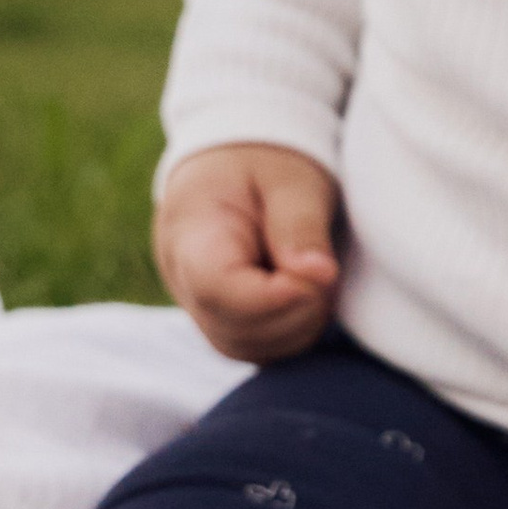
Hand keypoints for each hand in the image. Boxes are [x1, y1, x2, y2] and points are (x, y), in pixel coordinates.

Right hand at [154, 143, 341, 360]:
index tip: (320, 274)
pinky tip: (308, 293)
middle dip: (295, 310)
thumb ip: (300, 225)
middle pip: (234, 328)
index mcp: (192, 232)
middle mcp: (182, 278)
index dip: (273, 297)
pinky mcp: (222, 320)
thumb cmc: (265, 162)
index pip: (217, 287)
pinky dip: (292, 332)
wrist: (235, 161)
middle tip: (325, 268)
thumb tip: (318, 276)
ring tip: (316, 274)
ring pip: (246, 347)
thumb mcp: (291, 178)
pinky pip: (256, 347)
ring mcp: (198, 305)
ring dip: (297, 324)